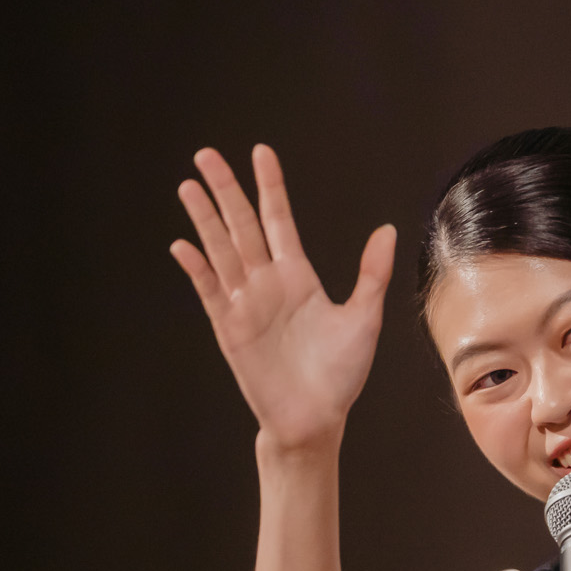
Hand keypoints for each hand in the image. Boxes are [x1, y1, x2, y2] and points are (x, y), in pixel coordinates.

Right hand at [170, 145, 394, 453]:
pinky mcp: (230, 327)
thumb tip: (387, 230)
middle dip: (226, 190)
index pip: (279, 220)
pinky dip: (197, 268)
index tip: (260, 152)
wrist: (316, 417)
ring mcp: (245, 303)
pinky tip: (183, 244)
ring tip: (188, 185)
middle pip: (242, 226)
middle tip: (206, 154)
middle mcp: (268, 283)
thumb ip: (371, 273)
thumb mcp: (364, 318)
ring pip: (221, 250)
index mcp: (298, 276)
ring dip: (205, 218)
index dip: (270, 187)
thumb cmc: (342, 373)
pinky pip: (211, 290)